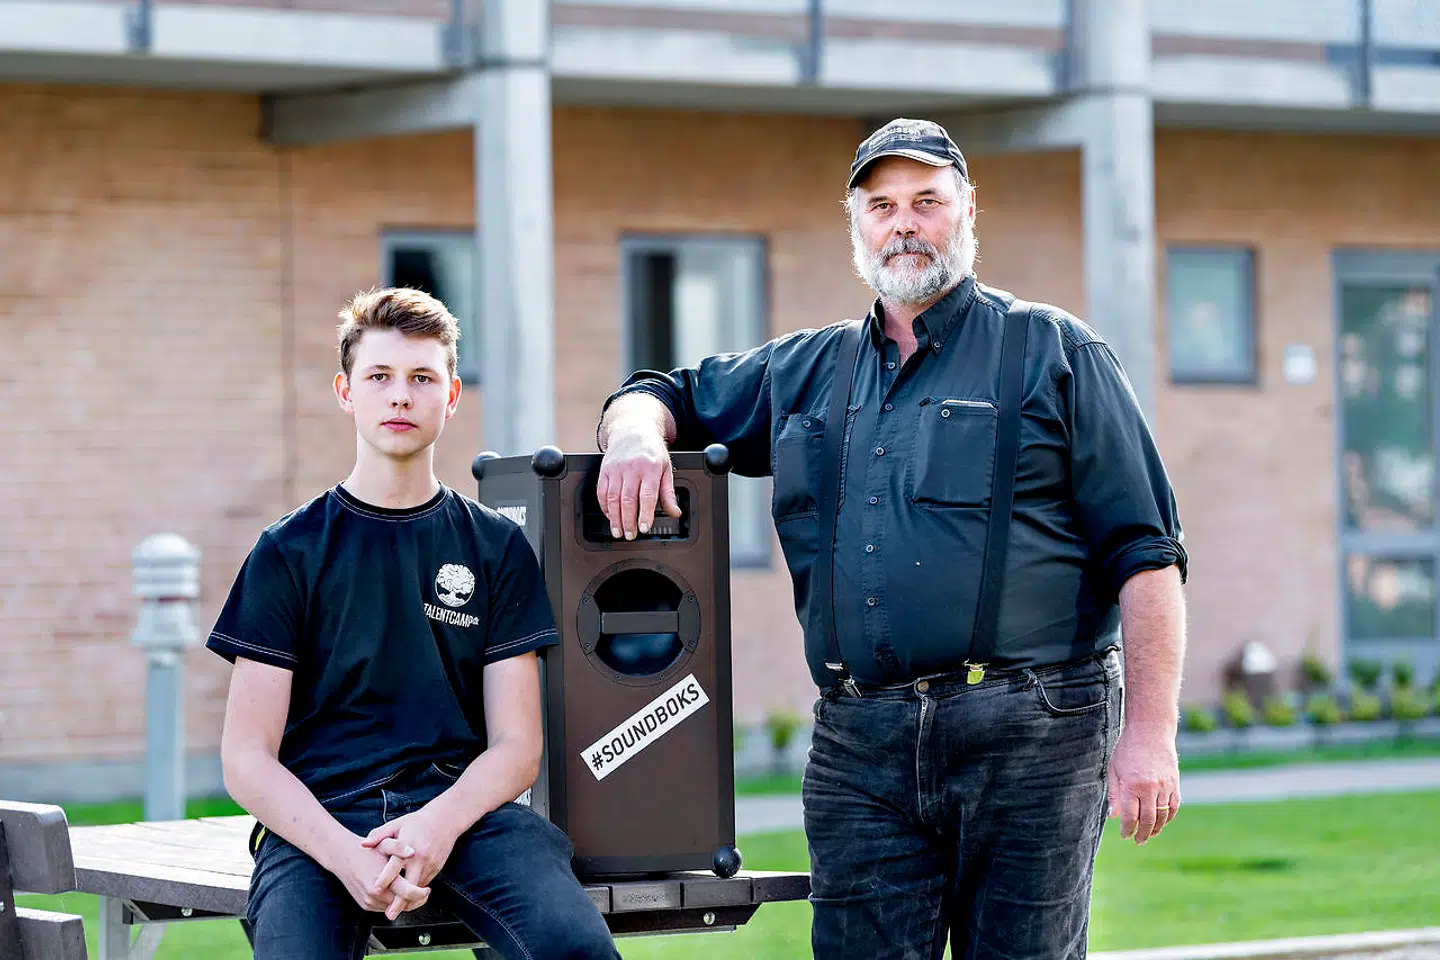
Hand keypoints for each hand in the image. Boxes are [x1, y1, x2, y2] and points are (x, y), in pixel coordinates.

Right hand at [332, 836, 429, 917]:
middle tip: (425, 892)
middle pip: (402, 905)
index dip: (421, 894)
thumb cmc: (367, 850)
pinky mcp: (365, 905)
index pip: (407, 894)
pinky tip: (400, 893)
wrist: (343, 857)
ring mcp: (368, 902)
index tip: (428, 890)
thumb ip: (399, 847)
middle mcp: (374, 894)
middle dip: (416, 900)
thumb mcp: (385, 844)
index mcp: (381, 880)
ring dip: (405, 902)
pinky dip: (394, 902)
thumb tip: (413, 852)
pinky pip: (384, 907)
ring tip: (414, 891)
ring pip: (393, 908)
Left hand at [362, 807, 460, 900]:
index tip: (376, 890)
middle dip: (400, 902)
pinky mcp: (437, 868)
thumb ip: (378, 835)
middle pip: (410, 885)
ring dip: (408, 898)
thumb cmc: (417, 822)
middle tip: (389, 915)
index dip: (385, 879)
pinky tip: (407, 894)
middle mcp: (420, 858)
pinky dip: (415, 889)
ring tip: (395, 909)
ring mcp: (430, 864)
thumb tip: (363, 844)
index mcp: (408, 846)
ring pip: (418, 887)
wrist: (445, 820)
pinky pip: (424, 883)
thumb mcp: (396, 824)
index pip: (395, 866)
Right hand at [596, 425, 679, 539]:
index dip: (644, 514)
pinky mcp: (604, 470)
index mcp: (651, 467)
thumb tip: (675, 512)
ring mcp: (616, 469)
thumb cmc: (651, 451)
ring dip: (614, 518)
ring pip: (612, 498)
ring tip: (618, 531)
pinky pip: (601, 492)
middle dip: (628, 521)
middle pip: (627, 499)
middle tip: (630, 535)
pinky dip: (604, 507)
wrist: (632, 430)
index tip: (644, 528)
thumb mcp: (666, 469)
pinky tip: (610, 516)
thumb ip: (669, 493)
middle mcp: (632, 467)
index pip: (647, 495)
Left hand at [1106, 724, 1179, 844]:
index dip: (1127, 829)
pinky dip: (1168, 817)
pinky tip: (1161, 822)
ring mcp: (1165, 786)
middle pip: (1147, 820)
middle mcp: (1150, 788)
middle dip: (1142, 834)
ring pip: (1162, 816)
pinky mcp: (1175, 783)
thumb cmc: (1127, 748)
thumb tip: (1112, 816)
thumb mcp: (1114, 768)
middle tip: (1138, 841)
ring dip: (1156, 829)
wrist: (1150, 730)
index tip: (1125, 835)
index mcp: (1132, 785)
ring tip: (1149, 835)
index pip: (1130, 816)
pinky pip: (1173, 806)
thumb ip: (1114, 793)